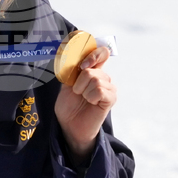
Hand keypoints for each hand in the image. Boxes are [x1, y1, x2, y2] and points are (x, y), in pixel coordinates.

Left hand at [54, 46, 116, 163]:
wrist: (70, 125)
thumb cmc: (69, 106)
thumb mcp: (66, 84)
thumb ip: (72, 69)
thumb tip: (74, 55)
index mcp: (93, 71)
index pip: (101, 52)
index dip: (92, 54)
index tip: (82, 64)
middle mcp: (102, 77)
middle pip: (92, 68)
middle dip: (79, 81)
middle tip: (77, 92)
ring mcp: (108, 87)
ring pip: (95, 79)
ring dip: (83, 90)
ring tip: (83, 99)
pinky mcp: (111, 98)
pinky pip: (100, 89)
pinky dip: (90, 96)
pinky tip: (91, 103)